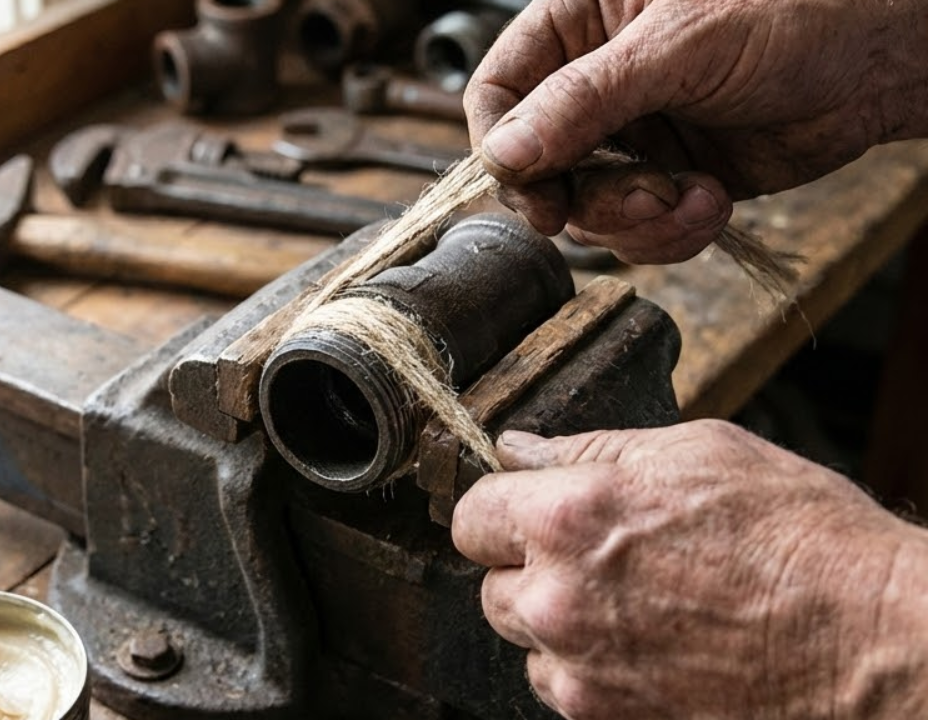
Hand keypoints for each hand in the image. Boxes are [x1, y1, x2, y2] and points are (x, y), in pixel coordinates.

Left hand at [452, 419, 927, 718]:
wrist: (872, 643)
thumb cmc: (800, 540)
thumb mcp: (696, 452)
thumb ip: (589, 450)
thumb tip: (523, 449)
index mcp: (569, 518)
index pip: (473, 514)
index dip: (499, 507)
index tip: (522, 508)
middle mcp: (559, 600)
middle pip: (492, 584)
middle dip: (529, 566)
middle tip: (597, 556)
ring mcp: (581, 671)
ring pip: (528, 641)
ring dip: (559, 623)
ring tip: (636, 603)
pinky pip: (566, 688)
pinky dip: (590, 670)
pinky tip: (651, 645)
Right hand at [465, 0, 927, 261]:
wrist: (883, 59)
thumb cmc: (794, 9)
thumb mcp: (677, 47)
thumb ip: (583, 101)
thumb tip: (505, 153)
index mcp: (580, 23)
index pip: (499, 91)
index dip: (503, 147)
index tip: (535, 192)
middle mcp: (597, 84)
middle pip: (539, 167)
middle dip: (588, 198)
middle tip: (639, 198)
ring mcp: (633, 136)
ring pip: (587, 209)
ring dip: (637, 222)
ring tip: (694, 197)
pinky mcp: (671, 180)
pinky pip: (637, 230)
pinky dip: (671, 234)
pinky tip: (714, 203)